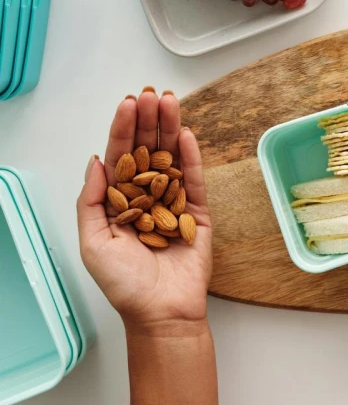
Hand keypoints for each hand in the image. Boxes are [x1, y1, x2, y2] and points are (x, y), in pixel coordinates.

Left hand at [77, 89, 212, 331]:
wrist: (161, 310)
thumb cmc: (124, 284)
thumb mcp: (93, 242)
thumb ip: (92, 201)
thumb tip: (96, 161)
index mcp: (120, 201)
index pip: (121, 157)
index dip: (123, 130)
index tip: (128, 104)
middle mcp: (147, 194)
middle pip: (147, 149)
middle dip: (148, 120)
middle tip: (151, 95)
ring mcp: (173, 199)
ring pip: (172, 156)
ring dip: (170, 128)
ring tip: (170, 102)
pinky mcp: (197, 210)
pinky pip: (194, 178)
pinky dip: (191, 156)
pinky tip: (186, 134)